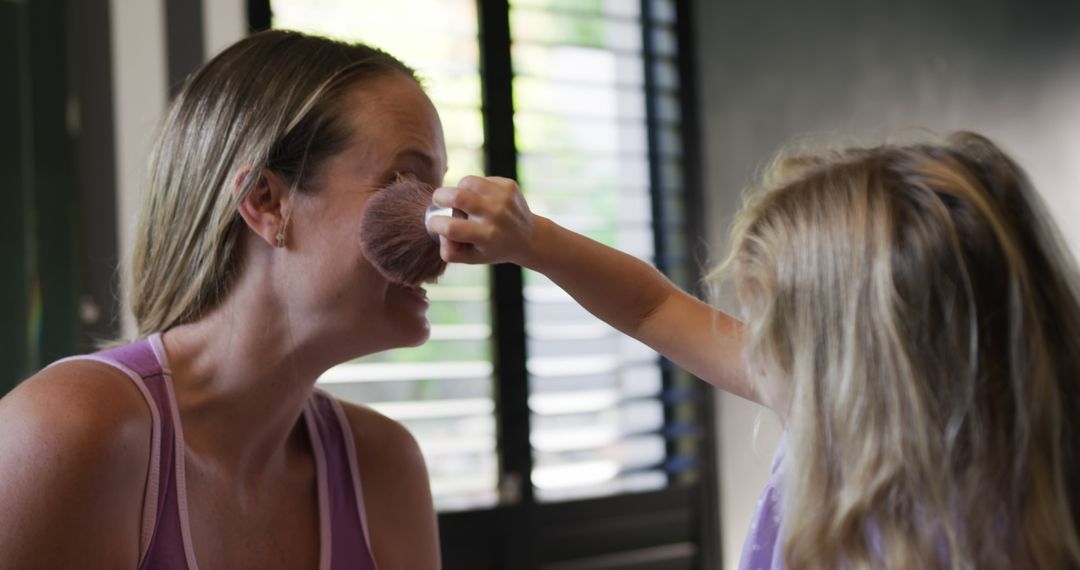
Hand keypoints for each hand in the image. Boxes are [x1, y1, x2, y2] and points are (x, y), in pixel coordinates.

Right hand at [425, 176, 539, 265]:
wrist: (529, 237)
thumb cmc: (493, 248)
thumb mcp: (472, 257)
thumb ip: (450, 251)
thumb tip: (439, 232)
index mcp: (486, 236)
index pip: (450, 228)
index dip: (435, 224)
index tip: (433, 223)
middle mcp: (496, 215)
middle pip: (457, 197)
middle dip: (440, 196)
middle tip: (439, 200)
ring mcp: (503, 198)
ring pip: (467, 181)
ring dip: (458, 189)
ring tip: (463, 201)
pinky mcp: (509, 185)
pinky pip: (480, 179)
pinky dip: (475, 188)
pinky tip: (483, 200)